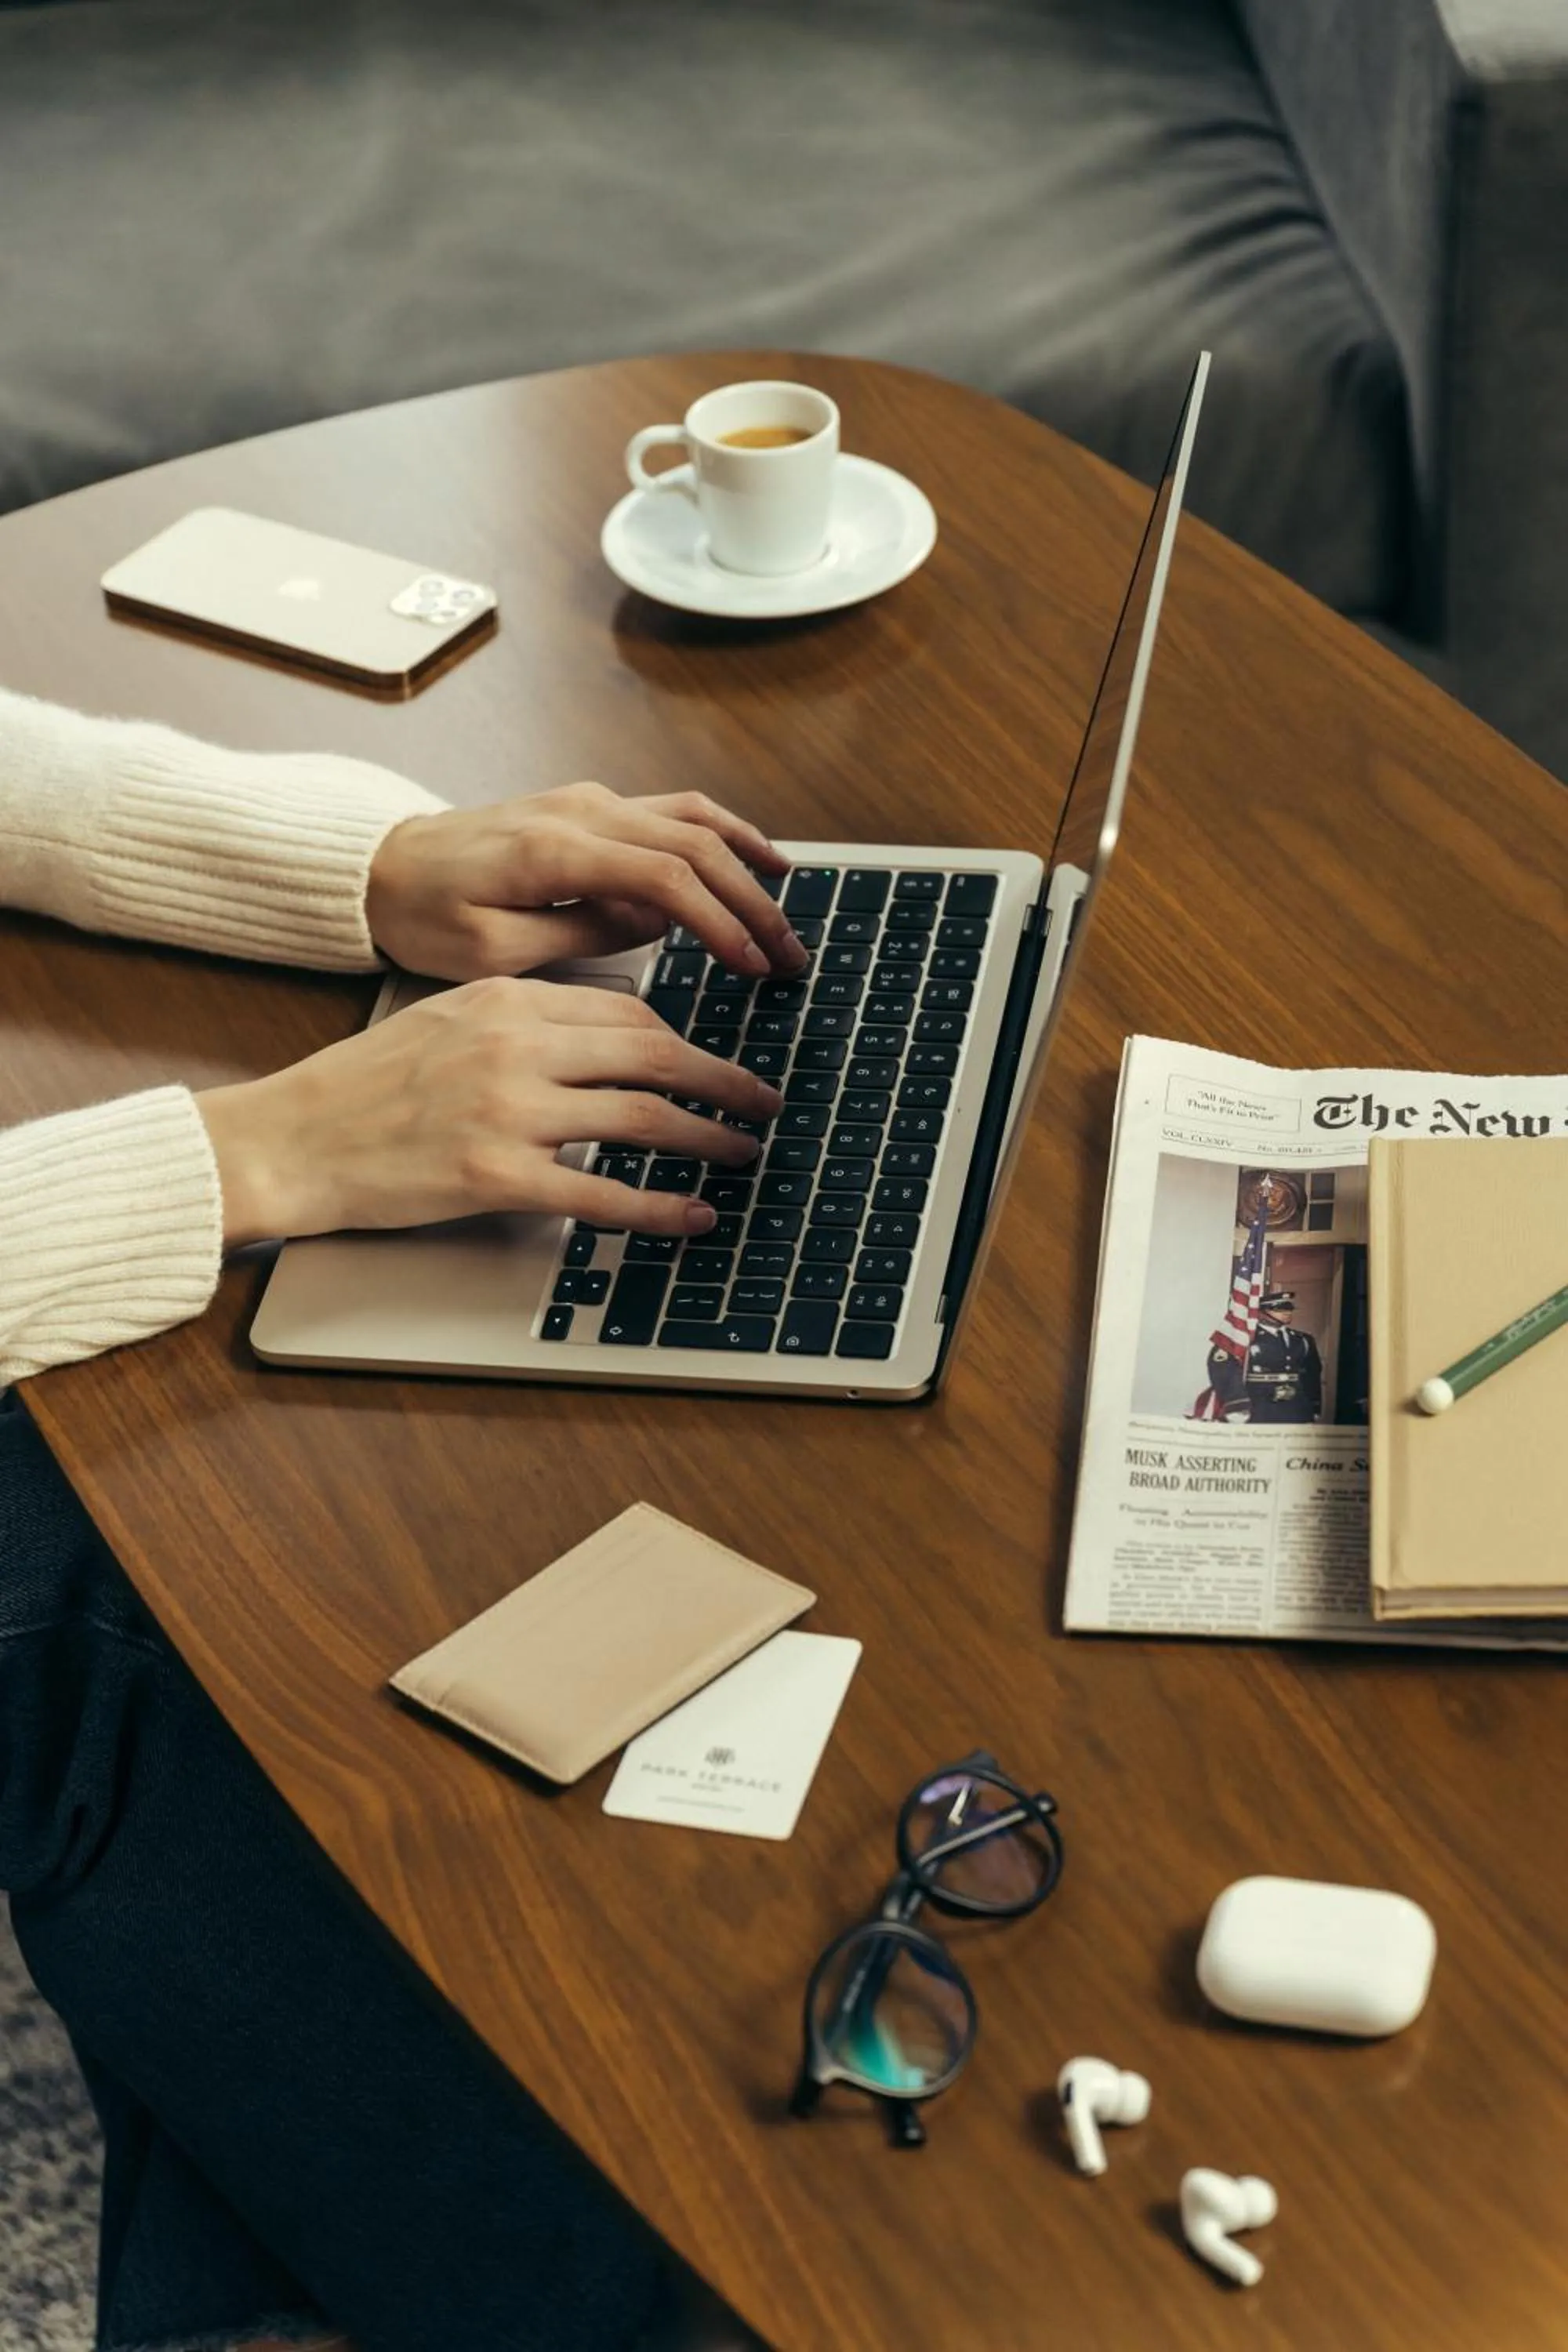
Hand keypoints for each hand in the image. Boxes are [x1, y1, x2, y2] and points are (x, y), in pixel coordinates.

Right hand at [195, 977, 782, 1248]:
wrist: (290, 1138)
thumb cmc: (363, 1089)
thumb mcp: (447, 1023)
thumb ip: (523, 1024)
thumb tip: (606, 1038)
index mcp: (505, 1001)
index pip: (626, 1010)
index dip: (686, 1038)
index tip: (717, 1059)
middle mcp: (515, 1046)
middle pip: (652, 1053)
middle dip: (722, 1078)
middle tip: (763, 1101)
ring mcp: (508, 1111)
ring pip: (642, 1116)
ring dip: (706, 1136)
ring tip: (742, 1151)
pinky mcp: (495, 1176)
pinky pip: (601, 1193)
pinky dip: (659, 1207)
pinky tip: (694, 1216)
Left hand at [364, 782, 805, 982]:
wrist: (377, 867)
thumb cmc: (423, 915)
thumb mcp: (492, 951)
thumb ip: (579, 933)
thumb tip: (657, 923)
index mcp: (553, 850)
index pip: (664, 877)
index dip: (719, 923)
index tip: (753, 967)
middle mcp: (580, 811)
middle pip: (693, 844)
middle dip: (751, 901)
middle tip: (789, 955)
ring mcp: (587, 800)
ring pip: (692, 815)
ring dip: (747, 858)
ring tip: (790, 902)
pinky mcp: (587, 806)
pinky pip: (671, 810)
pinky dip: (720, 833)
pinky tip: (751, 858)